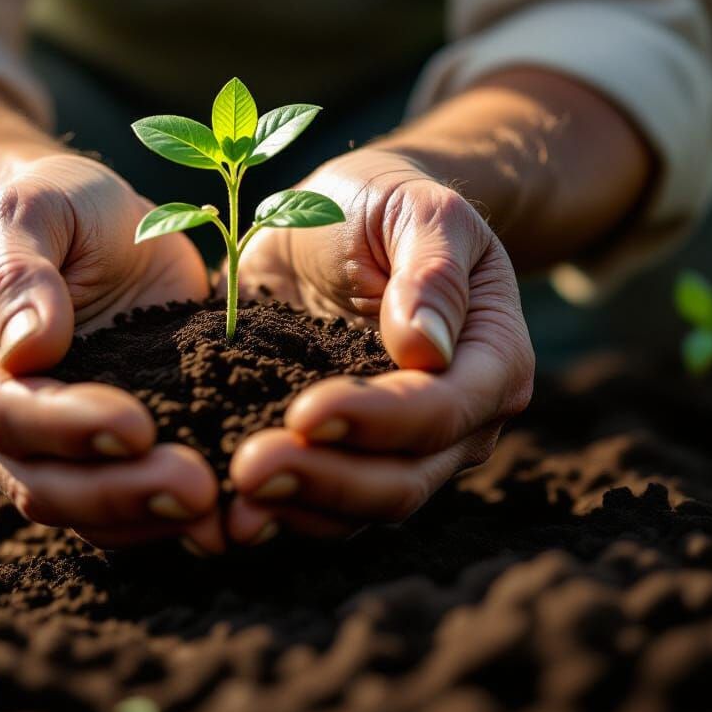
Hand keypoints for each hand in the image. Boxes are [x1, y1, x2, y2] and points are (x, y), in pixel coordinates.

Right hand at [0, 153, 223, 550]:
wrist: (88, 218)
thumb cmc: (51, 203)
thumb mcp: (30, 209)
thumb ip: (21, 272)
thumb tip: (30, 349)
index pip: (1, 411)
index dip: (65, 428)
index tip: (137, 425)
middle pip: (40, 482)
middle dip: (118, 491)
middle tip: (197, 489)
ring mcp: (47, 442)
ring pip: (83, 510)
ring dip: (149, 517)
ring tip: (221, 514)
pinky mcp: (102, 447)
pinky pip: (125, 501)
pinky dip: (168, 514)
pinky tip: (226, 512)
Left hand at [226, 148, 533, 543]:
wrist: (346, 214)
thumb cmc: (390, 203)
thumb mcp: (421, 210)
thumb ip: (432, 270)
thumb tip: (427, 349)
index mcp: (490, 360)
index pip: (442, 411)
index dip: (377, 422)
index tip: (305, 412)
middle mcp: (454, 421)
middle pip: (402, 481)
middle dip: (326, 480)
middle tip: (249, 469)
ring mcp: (395, 445)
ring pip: (356, 507)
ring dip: (294, 508)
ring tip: (231, 504)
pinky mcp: (339, 448)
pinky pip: (314, 499)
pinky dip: (273, 507)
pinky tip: (222, 508)